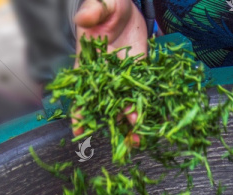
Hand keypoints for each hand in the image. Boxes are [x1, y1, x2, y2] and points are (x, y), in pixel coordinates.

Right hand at [72, 0, 147, 142]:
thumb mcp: (100, 4)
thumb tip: (83, 19)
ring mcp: (123, 75)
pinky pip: (142, 92)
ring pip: (125, 102)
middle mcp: (105, 74)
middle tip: (121, 142)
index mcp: (89, 62)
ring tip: (139, 140)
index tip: (80, 131)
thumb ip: (92, 11)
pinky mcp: (140, 71)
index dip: (80, 111)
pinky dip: (146, 107)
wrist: (125, 4)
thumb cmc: (106, 3)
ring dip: (131, 121)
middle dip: (112, 123)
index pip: (82, 90)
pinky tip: (152, 123)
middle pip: (106, 104)